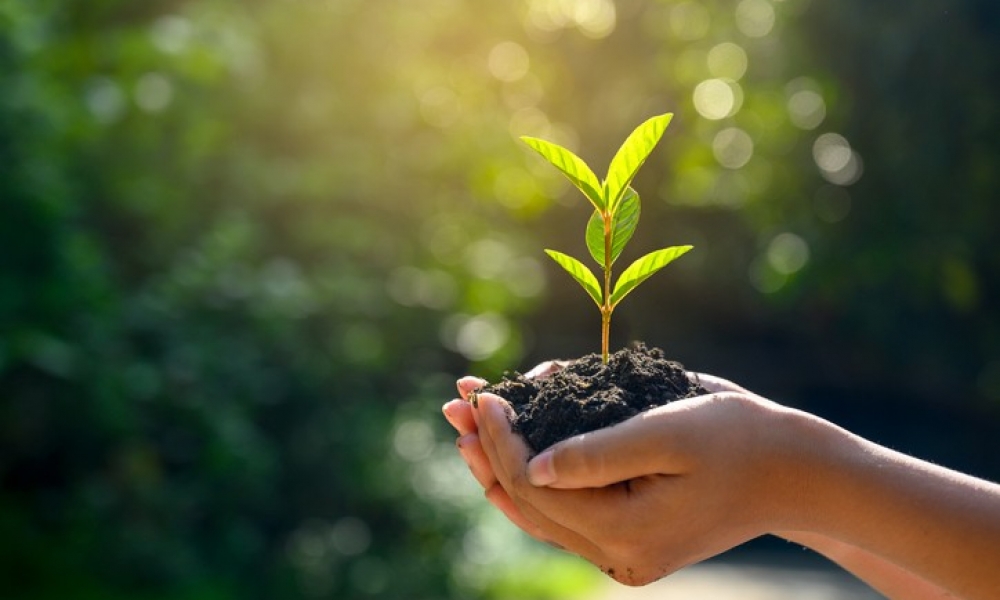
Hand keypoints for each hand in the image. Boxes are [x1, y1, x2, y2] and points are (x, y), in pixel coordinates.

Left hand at [472, 386, 803, 584]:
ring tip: (466, 426)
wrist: (788, 472)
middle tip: (453, 404)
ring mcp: (621, 553)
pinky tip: (507, 450)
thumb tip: (532, 464)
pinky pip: (563, 513)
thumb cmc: (737, 437)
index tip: (485, 394)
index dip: (502, 440)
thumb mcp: (670, 431)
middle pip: (528, 503)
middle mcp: (618, 554)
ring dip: (499, 465)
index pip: (538, 486)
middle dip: (488, 450)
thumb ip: (599, 452)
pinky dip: (532, 478)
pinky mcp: (626, 540)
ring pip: (540, 512)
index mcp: (628, 531)